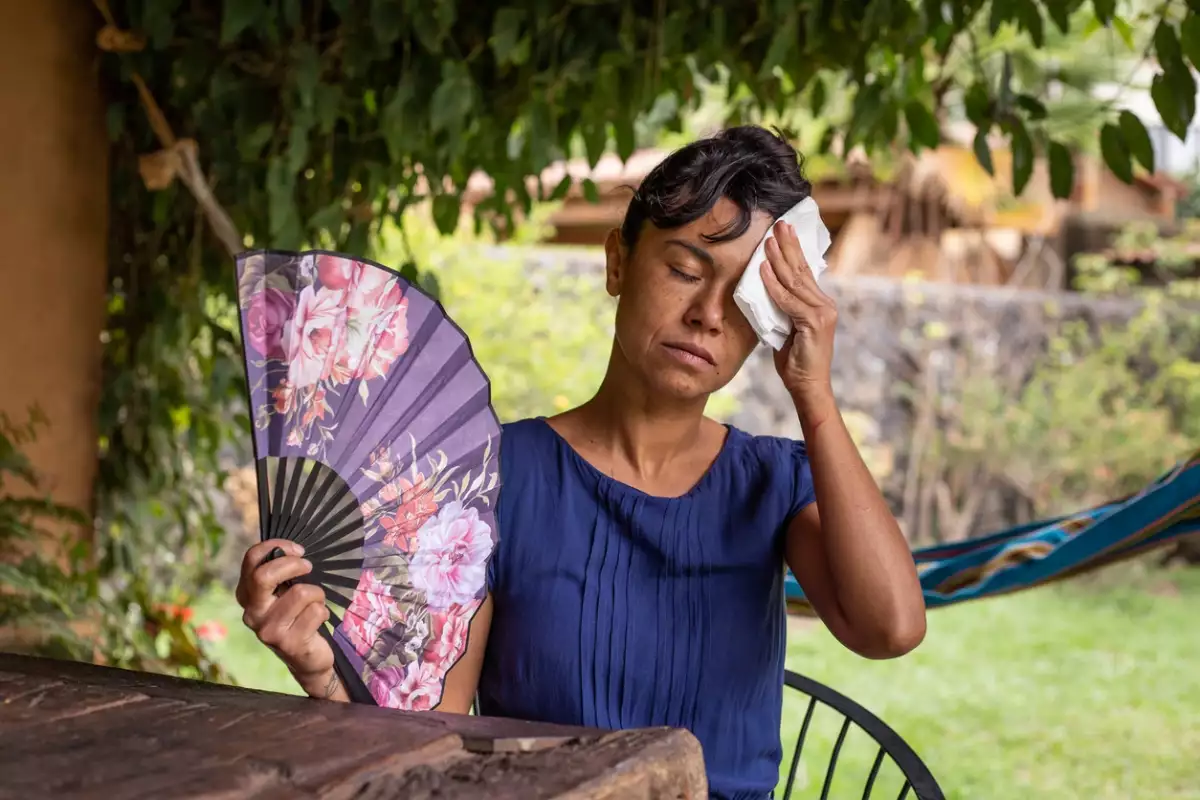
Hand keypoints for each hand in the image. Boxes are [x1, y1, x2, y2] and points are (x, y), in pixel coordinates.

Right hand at [236, 539, 335, 693]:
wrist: (306, 657)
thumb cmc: (296, 615)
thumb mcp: (283, 592)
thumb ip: (281, 574)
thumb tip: (292, 549)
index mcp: (246, 595)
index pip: (251, 560)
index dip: (276, 546)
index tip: (298, 550)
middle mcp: (252, 613)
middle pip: (263, 576)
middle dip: (293, 565)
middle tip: (308, 566)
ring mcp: (268, 630)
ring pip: (301, 593)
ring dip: (317, 594)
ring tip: (315, 603)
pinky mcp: (289, 643)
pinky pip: (316, 611)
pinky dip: (323, 611)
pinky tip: (317, 621)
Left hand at [760, 219, 837, 416]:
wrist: (808, 387)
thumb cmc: (795, 362)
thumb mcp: (785, 329)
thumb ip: (781, 309)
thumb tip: (765, 291)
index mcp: (819, 304)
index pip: (804, 272)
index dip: (792, 252)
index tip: (782, 233)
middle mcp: (825, 304)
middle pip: (802, 270)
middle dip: (788, 246)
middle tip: (778, 224)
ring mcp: (822, 313)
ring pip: (796, 281)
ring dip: (779, 259)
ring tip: (767, 240)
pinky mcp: (814, 322)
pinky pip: (789, 300)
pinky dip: (774, 285)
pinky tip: (764, 270)